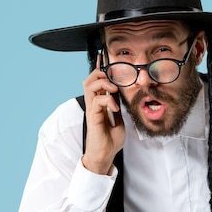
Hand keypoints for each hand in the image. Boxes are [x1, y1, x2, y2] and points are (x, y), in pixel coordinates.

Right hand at [81, 57, 124, 174]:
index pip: (97, 81)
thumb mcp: (119, 119)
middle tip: (113, 75)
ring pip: (90, 86)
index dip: (100, 68)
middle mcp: (94, 104)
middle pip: (90, 79)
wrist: (105, 155)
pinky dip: (107, 100)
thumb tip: (121, 94)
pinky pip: (97, 101)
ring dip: (103, 83)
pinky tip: (115, 107)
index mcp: (100, 103)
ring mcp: (92, 110)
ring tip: (113, 88)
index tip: (103, 56)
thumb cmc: (110, 140)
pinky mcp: (93, 117)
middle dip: (101, 72)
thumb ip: (118, 106)